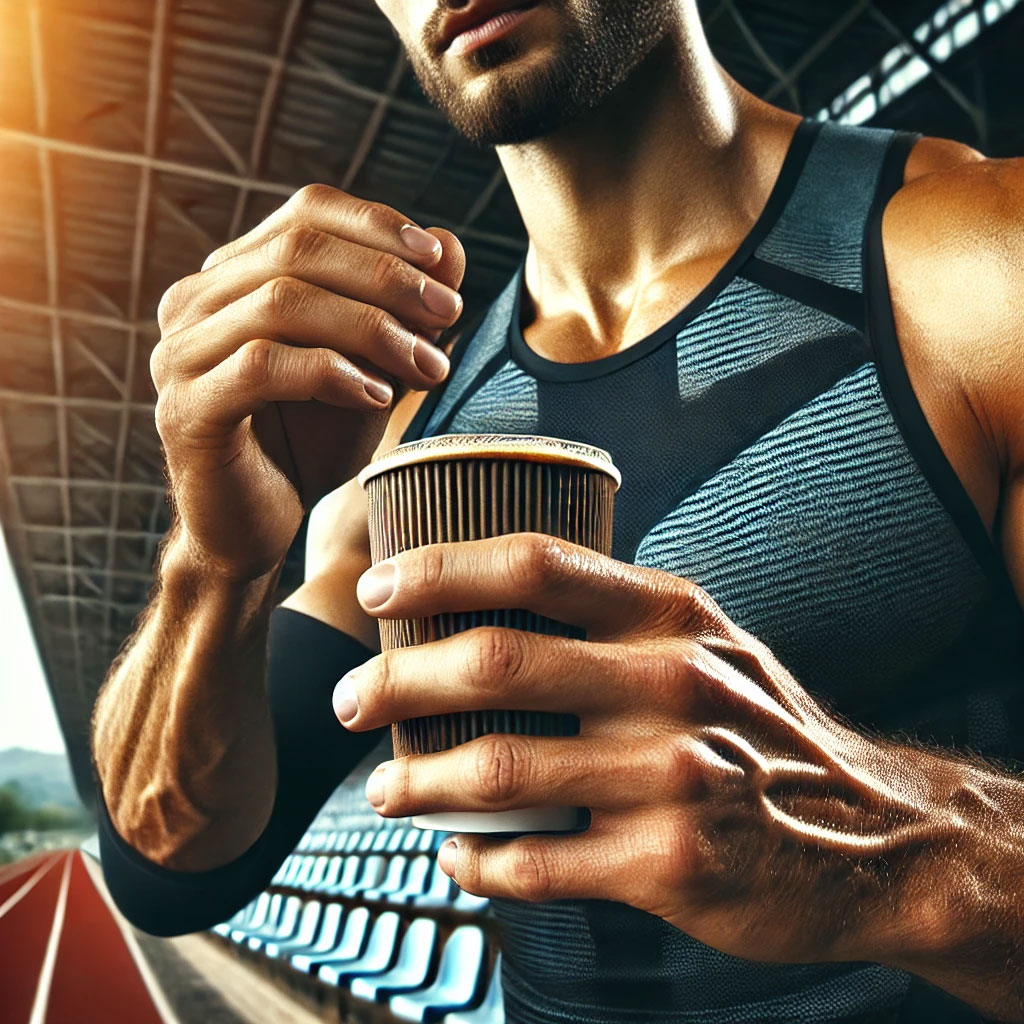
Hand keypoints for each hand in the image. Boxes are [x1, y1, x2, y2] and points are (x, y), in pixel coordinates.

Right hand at [150, 184, 465, 579]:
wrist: (256, 527)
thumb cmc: (311, 442)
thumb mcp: (375, 366)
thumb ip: (405, 310)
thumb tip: (450, 244)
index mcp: (234, 277)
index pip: (306, 212)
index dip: (378, 225)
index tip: (441, 263)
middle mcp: (195, 302)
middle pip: (299, 249)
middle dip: (388, 278)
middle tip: (449, 314)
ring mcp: (182, 353)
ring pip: (282, 301)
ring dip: (371, 328)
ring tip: (427, 366)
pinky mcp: (187, 408)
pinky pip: (263, 366)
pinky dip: (331, 373)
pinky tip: (377, 397)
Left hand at [334, 533, 955, 966]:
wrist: (872, 835)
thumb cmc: (757, 725)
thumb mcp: (706, 642)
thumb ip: (612, 616)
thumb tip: (486, 603)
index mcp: (671, 614)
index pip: (533, 564)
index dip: (439, 569)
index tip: (376, 591)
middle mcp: (671, 683)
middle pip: (494, 664)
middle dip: (396, 683)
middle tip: (349, 702)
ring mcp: (672, 776)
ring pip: (498, 773)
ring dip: (418, 784)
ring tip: (383, 789)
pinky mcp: (671, 864)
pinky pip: (538, 866)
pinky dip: (478, 862)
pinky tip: (458, 854)